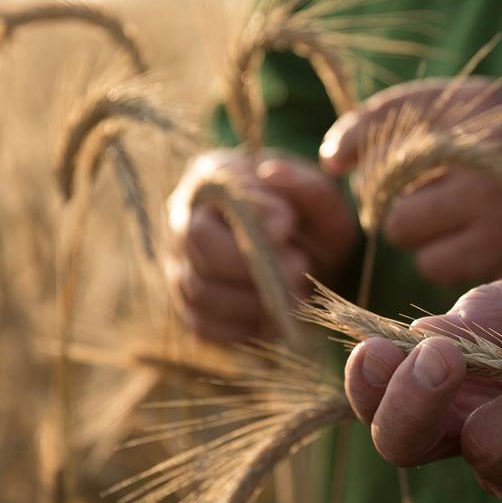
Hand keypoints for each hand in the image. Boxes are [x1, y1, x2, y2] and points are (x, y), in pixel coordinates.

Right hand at [166, 150, 354, 342]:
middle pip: (197, 246)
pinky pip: (204, 326)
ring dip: (253, 301)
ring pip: (199, 292)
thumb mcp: (320, 196)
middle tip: (298, 268)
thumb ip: (302, 183)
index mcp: (212, 178)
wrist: (309, 254)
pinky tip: (275, 317)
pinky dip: (243, 327)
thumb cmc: (309, 218)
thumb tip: (271, 175)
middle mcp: (183, 220)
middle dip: (252, 266)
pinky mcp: (189, 307)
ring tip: (294, 294)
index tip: (289, 226)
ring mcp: (180, 265)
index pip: (213, 194)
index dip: (250, 216)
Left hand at [319, 78, 501, 287]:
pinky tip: (474, 245)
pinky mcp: (501, 253)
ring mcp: (492, 207)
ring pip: (410, 233)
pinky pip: (439, 266)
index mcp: (476, 107)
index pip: (386, 118)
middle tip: (422, 196)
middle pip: (390, 188)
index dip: (353, 140)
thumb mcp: (483, 113)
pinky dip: (446, 259)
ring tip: (454, 222)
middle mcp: (482, 153)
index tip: (335, 162)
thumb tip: (335, 161)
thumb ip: (411, 120)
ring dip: (420, 233)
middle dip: (394, 199)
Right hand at [342, 254, 501, 502]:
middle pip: (400, 441)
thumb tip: (429, 332)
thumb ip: (494, 306)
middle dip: (411, 400)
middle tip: (446, 360)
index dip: (368, 379)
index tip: (381, 350)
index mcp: (455, 374)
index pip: (384, 390)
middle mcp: (468, 426)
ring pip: (487, 442)